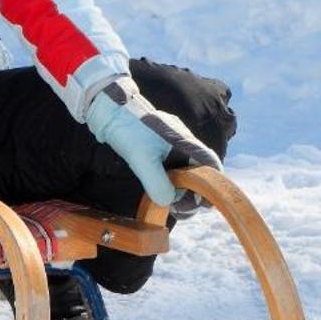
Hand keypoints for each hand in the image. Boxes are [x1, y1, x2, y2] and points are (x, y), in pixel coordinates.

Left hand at [83, 78, 222, 206]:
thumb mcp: (141, 158)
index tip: (205, 204)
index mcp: (184, 141)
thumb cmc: (127, 129)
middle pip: (197, 172)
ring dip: (180, 190)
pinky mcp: (156, 147)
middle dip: (192, 193)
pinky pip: (170, 168)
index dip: (212, 185)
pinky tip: (161, 193)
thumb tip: (168, 203)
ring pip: (183, 172)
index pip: (210, 163)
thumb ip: (156, 182)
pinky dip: (169, 183)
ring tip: (170, 206)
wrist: (108, 109)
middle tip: (181, 210)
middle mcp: (181, 142)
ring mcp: (169, 144)